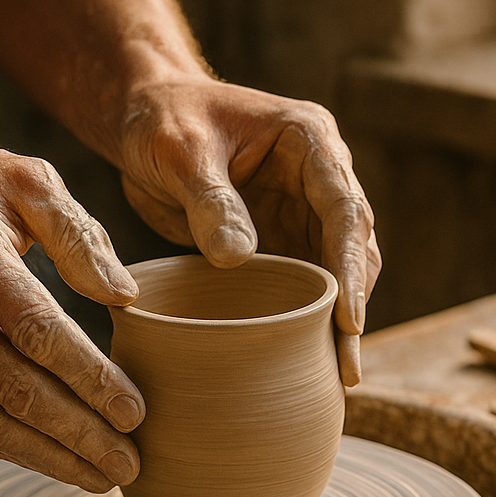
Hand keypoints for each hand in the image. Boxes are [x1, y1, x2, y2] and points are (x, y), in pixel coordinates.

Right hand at [0, 138, 146, 491]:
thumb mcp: (24, 179)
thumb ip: (78, 233)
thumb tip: (123, 295)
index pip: (36, 331)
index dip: (88, 377)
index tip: (135, 411)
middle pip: (12, 388)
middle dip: (77, 434)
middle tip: (130, 464)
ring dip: (46, 457)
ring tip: (102, 478)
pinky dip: (9, 446)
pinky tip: (54, 460)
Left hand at [114, 75, 380, 384]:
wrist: (142, 117)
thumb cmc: (162, 120)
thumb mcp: (180, 151)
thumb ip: (210, 199)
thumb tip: (239, 257)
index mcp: (310, 141)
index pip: (345, 210)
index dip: (350, 267)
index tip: (350, 319)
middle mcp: (320, 178)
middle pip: (353, 249)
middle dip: (353, 309)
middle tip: (346, 369)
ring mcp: (303, 211)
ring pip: (335, 272)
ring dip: (337, 322)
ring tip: (337, 378)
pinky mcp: (280, 239)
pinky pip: (303, 283)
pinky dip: (306, 320)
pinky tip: (305, 361)